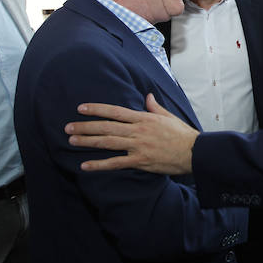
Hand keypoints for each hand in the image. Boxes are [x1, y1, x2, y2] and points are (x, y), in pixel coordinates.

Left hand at [68, 93, 197, 174]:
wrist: (195, 152)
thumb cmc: (183, 134)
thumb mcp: (169, 116)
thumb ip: (155, 107)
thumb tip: (148, 96)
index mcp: (144, 118)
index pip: (115, 111)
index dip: (97, 109)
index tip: (81, 108)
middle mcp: (138, 130)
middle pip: (107, 126)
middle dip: (86, 126)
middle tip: (68, 126)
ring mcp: (138, 146)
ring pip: (108, 142)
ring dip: (88, 141)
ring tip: (72, 140)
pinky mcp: (140, 161)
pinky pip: (116, 163)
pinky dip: (99, 164)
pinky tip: (85, 165)